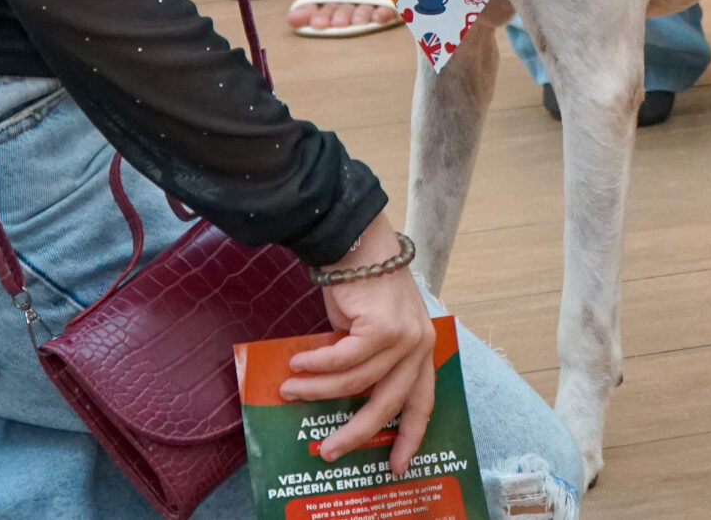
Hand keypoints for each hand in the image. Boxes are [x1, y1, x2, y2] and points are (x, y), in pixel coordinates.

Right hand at [284, 218, 438, 470]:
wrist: (358, 244)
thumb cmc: (361, 289)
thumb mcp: (372, 333)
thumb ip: (368, 365)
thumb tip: (340, 403)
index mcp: (422, 352)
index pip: (421, 403)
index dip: (410, 437)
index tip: (397, 466)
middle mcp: (420, 346)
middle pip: (389, 404)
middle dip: (357, 432)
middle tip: (329, 452)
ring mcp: (405, 337)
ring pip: (357, 382)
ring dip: (317, 390)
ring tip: (289, 391)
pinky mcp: (384, 327)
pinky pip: (344, 359)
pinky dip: (317, 366)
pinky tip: (297, 365)